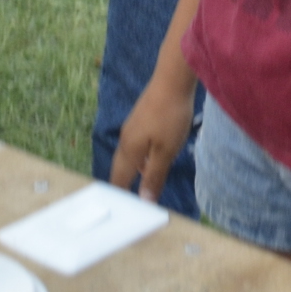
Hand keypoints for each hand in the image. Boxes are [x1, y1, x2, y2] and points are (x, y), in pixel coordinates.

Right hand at [108, 71, 195, 201]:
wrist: (171, 80)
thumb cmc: (170, 117)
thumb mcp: (166, 152)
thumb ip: (154, 176)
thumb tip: (144, 201)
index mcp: (129, 150)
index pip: (118, 179)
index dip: (119, 195)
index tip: (122, 212)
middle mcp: (125, 139)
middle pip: (120, 167)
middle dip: (123, 184)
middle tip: (128, 202)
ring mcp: (132, 127)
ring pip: (128, 155)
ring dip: (133, 170)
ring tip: (142, 184)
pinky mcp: (140, 119)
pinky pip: (135, 145)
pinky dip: (140, 157)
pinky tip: (152, 158)